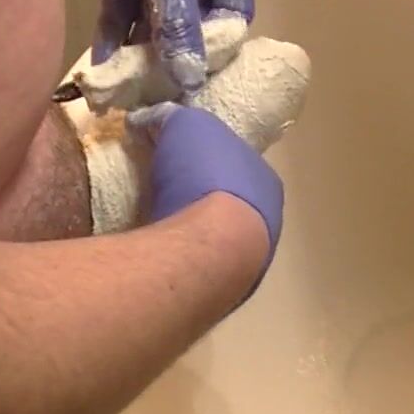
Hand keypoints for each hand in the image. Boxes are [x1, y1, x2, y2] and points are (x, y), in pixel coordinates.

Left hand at [56, 0, 254, 92]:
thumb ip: (180, 28)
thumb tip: (190, 82)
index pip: (233, 11)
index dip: (218, 47)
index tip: (198, 81)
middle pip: (192, 19)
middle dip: (174, 55)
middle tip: (160, 93)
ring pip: (154, 16)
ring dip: (140, 50)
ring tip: (127, 86)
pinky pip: (123, 6)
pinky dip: (114, 32)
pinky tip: (103, 65)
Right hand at [127, 104, 282, 288]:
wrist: (206, 249)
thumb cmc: (204, 178)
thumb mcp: (185, 125)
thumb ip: (169, 117)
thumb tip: (146, 119)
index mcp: (265, 181)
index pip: (236, 165)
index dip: (206, 158)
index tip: (178, 159)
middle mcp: (267, 224)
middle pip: (228, 206)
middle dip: (200, 200)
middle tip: (165, 194)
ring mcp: (249, 264)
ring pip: (217, 243)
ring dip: (193, 235)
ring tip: (158, 228)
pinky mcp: (222, 295)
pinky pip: (199, 269)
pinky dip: (183, 261)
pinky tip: (162, 257)